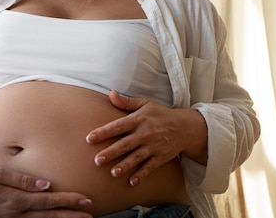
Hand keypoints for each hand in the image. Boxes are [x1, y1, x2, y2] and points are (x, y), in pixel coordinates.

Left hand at [85, 90, 206, 185]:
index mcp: (139, 119)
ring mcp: (153, 146)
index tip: (90, 138)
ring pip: (136, 157)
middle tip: (97, 160)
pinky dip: (141, 175)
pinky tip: (131, 182)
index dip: (104, 132)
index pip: (118, 126)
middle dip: (111, 152)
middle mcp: (145, 133)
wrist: (185, 127)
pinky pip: (150, 167)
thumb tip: (110, 93)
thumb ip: (126, 102)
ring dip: (124, 165)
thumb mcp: (145, 104)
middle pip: (125, 144)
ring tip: (113, 173)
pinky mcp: (160, 157)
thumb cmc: (160, 114)